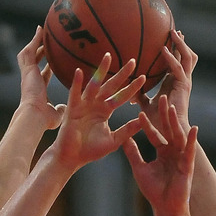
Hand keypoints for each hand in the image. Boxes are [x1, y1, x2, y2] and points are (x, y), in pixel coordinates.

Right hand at [17, 26, 64, 130]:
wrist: (34, 115)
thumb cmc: (45, 119)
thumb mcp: (57, 113)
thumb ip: (61, 109)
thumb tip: (64, 108)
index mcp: (38, 89)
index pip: (43, 75)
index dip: (48, 68)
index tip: (53, 62)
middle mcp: (31, 80)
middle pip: (33, 61)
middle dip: (38, 51)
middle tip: (44, 41)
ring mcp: (28, 74)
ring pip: (29, 53)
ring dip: (35, 42)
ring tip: (41, 30)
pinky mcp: (28, 69)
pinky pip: (30, 50)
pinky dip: (35, 40)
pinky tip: (40, 30)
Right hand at [52, 54, 146, 170]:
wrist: (72, 158)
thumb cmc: (90, 150)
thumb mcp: (113, 140)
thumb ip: (127, 130)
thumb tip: (142, 121)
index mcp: (105, 111)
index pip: (121, 96)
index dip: (132, 88)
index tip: (144, 77)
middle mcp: (95, 104)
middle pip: (111, 86)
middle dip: (121, 74)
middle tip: (133, 61)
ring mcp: (83, 105)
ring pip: (94, 85)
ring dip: (101, 71)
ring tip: (108, 57)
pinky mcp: (72, 109)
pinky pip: (74, 94)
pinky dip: (76, 83)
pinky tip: (80, 72)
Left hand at [123, 95, 197, 215]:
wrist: (165, 208)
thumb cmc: (154, 191)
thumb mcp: (139, 168)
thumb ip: (133, 153)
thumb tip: (122, 139)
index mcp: (162, 152)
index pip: (154, 134)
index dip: (146, 124)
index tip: (138, 111)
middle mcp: (173, 151)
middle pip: (168, 129)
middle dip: (164, 114)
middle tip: (161, 97)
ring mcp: (181, 157)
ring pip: (178, 136)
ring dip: (175, 122)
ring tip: (172, 108)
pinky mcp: (188, 165)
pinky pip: (190, 150)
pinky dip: (192, 140)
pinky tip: (193, 128)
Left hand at [136, 30, 197, 133]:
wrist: (168, 133)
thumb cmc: (158, 122)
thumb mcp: (146, 105)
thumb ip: (140, 96)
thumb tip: (129, 91)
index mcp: (174, 83)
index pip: (177, 63)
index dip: (175, 51)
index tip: (169, 39)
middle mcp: (182, 81)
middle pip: (186, 57)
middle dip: (182, 43)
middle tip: (175, 30)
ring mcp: (184, 83)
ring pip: (188, 58)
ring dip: (181, 45)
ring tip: (174, 33)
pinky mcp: (183, 87)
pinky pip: (178, 69)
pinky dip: (171, 59)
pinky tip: (163, 50)